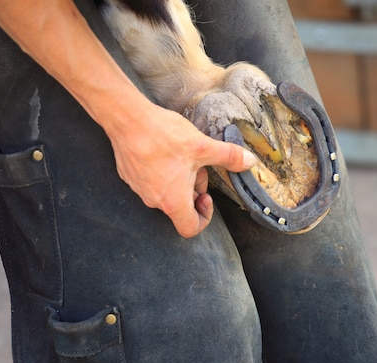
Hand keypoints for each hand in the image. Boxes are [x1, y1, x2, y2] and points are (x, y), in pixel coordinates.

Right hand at [106, 101, 255, 237]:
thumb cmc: (163, 136)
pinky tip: (165, 150)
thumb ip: (229, 157)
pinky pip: (151, 182)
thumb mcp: (204, 146)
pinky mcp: (129, 176)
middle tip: (197, 166)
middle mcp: (154, 200)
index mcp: (173, 201)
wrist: (128, 119)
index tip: (206, 197)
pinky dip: (162, 172)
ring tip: (182, 155)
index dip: (203, 217)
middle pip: (179, 206)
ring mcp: (139, 189)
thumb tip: (249, 162)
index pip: (190, 228)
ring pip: (166, 193)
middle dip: (193, 188)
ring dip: (179, 179)